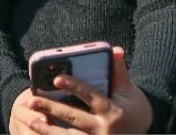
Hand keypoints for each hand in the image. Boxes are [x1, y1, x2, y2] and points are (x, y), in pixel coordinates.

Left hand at [16, 47, 152, 134]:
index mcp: (112, 112)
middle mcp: (103, 130)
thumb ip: (119, 72)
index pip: (91, 97)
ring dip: (48, 129)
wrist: (145, 133)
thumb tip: (115, 50)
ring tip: (31, 119)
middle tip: (32, 101)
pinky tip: (39, 133)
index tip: (57, 78)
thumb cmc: (135, 110)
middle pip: (74, 118)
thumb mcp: (130, 91)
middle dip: (51, 109)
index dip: (74, 87)